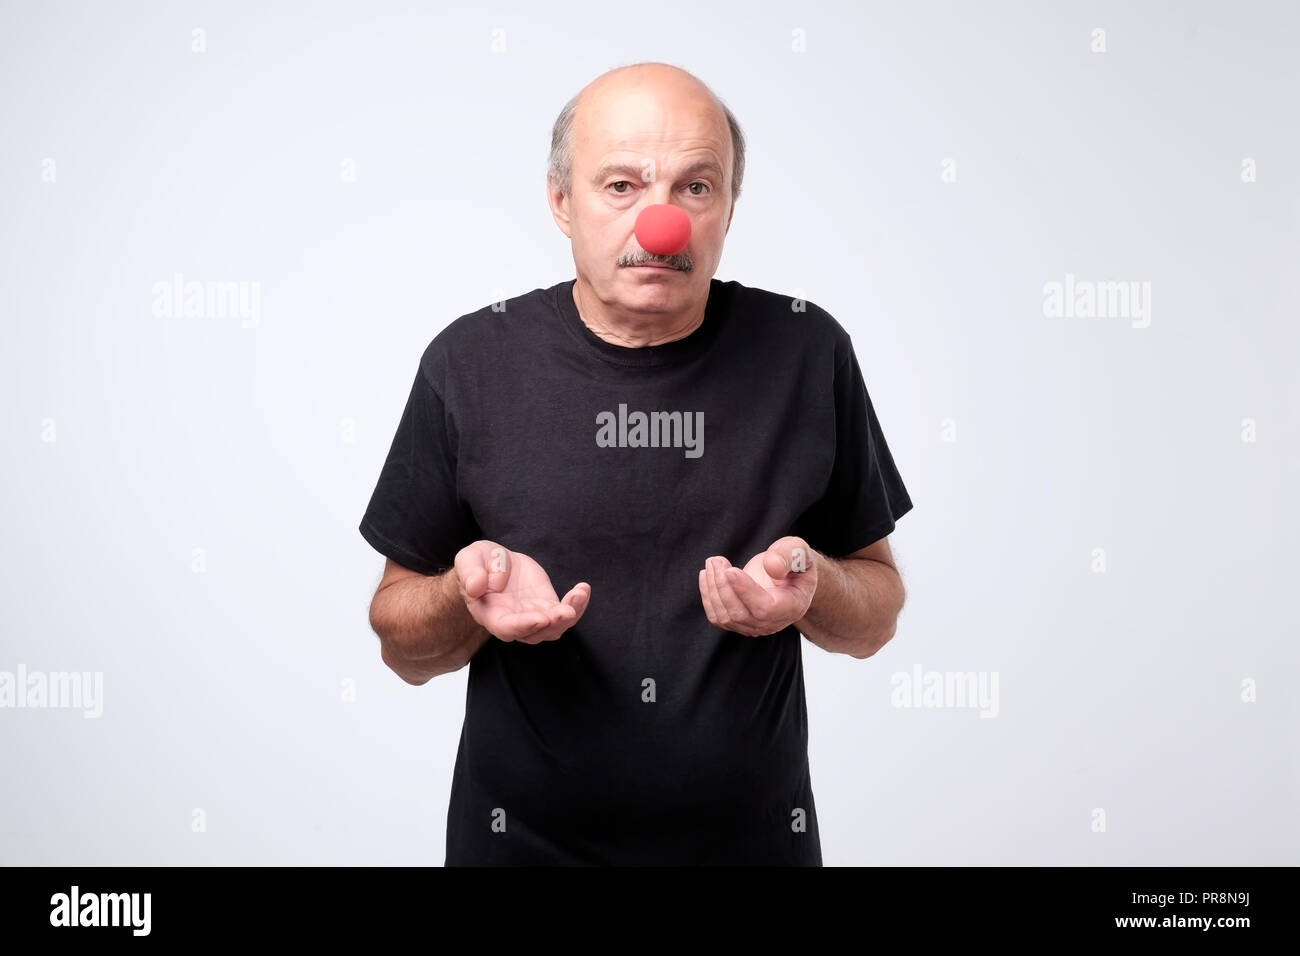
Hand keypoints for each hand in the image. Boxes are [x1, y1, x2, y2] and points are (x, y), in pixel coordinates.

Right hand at [453, 540, 590, 643]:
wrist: (494, 563)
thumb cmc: (478, 564)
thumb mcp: (469, 559)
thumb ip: (470, 572)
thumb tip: (477, 586)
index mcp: (490, 614)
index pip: (506, 628)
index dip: (523, 626)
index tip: (540, 618)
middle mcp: (513, 622)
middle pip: (535, 633)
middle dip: (552, 624)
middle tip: (566, 611)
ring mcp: (533, 616)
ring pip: (554, 627)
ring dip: (570, 615)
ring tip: (579, 594)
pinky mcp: (548, 606)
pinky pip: (565, 612)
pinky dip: (577, 604)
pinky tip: (583, 589)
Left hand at [698, 536, 817, 636]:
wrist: (789, 575)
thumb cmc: (795, 562)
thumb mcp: (798, 551)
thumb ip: (789, 555)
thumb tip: (771, 567)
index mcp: (792, 606)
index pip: (765, 608)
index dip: (745, 590)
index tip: (730, 570)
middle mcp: (773, 622)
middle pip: (740, 614)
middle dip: (723, 586)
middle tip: (716, 560)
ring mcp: (754, 626)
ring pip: (725, 616)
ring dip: (712, 588)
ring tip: (712, 563)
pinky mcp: (739, 623)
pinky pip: (717, 617)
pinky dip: (708, 596)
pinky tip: (707, 575)